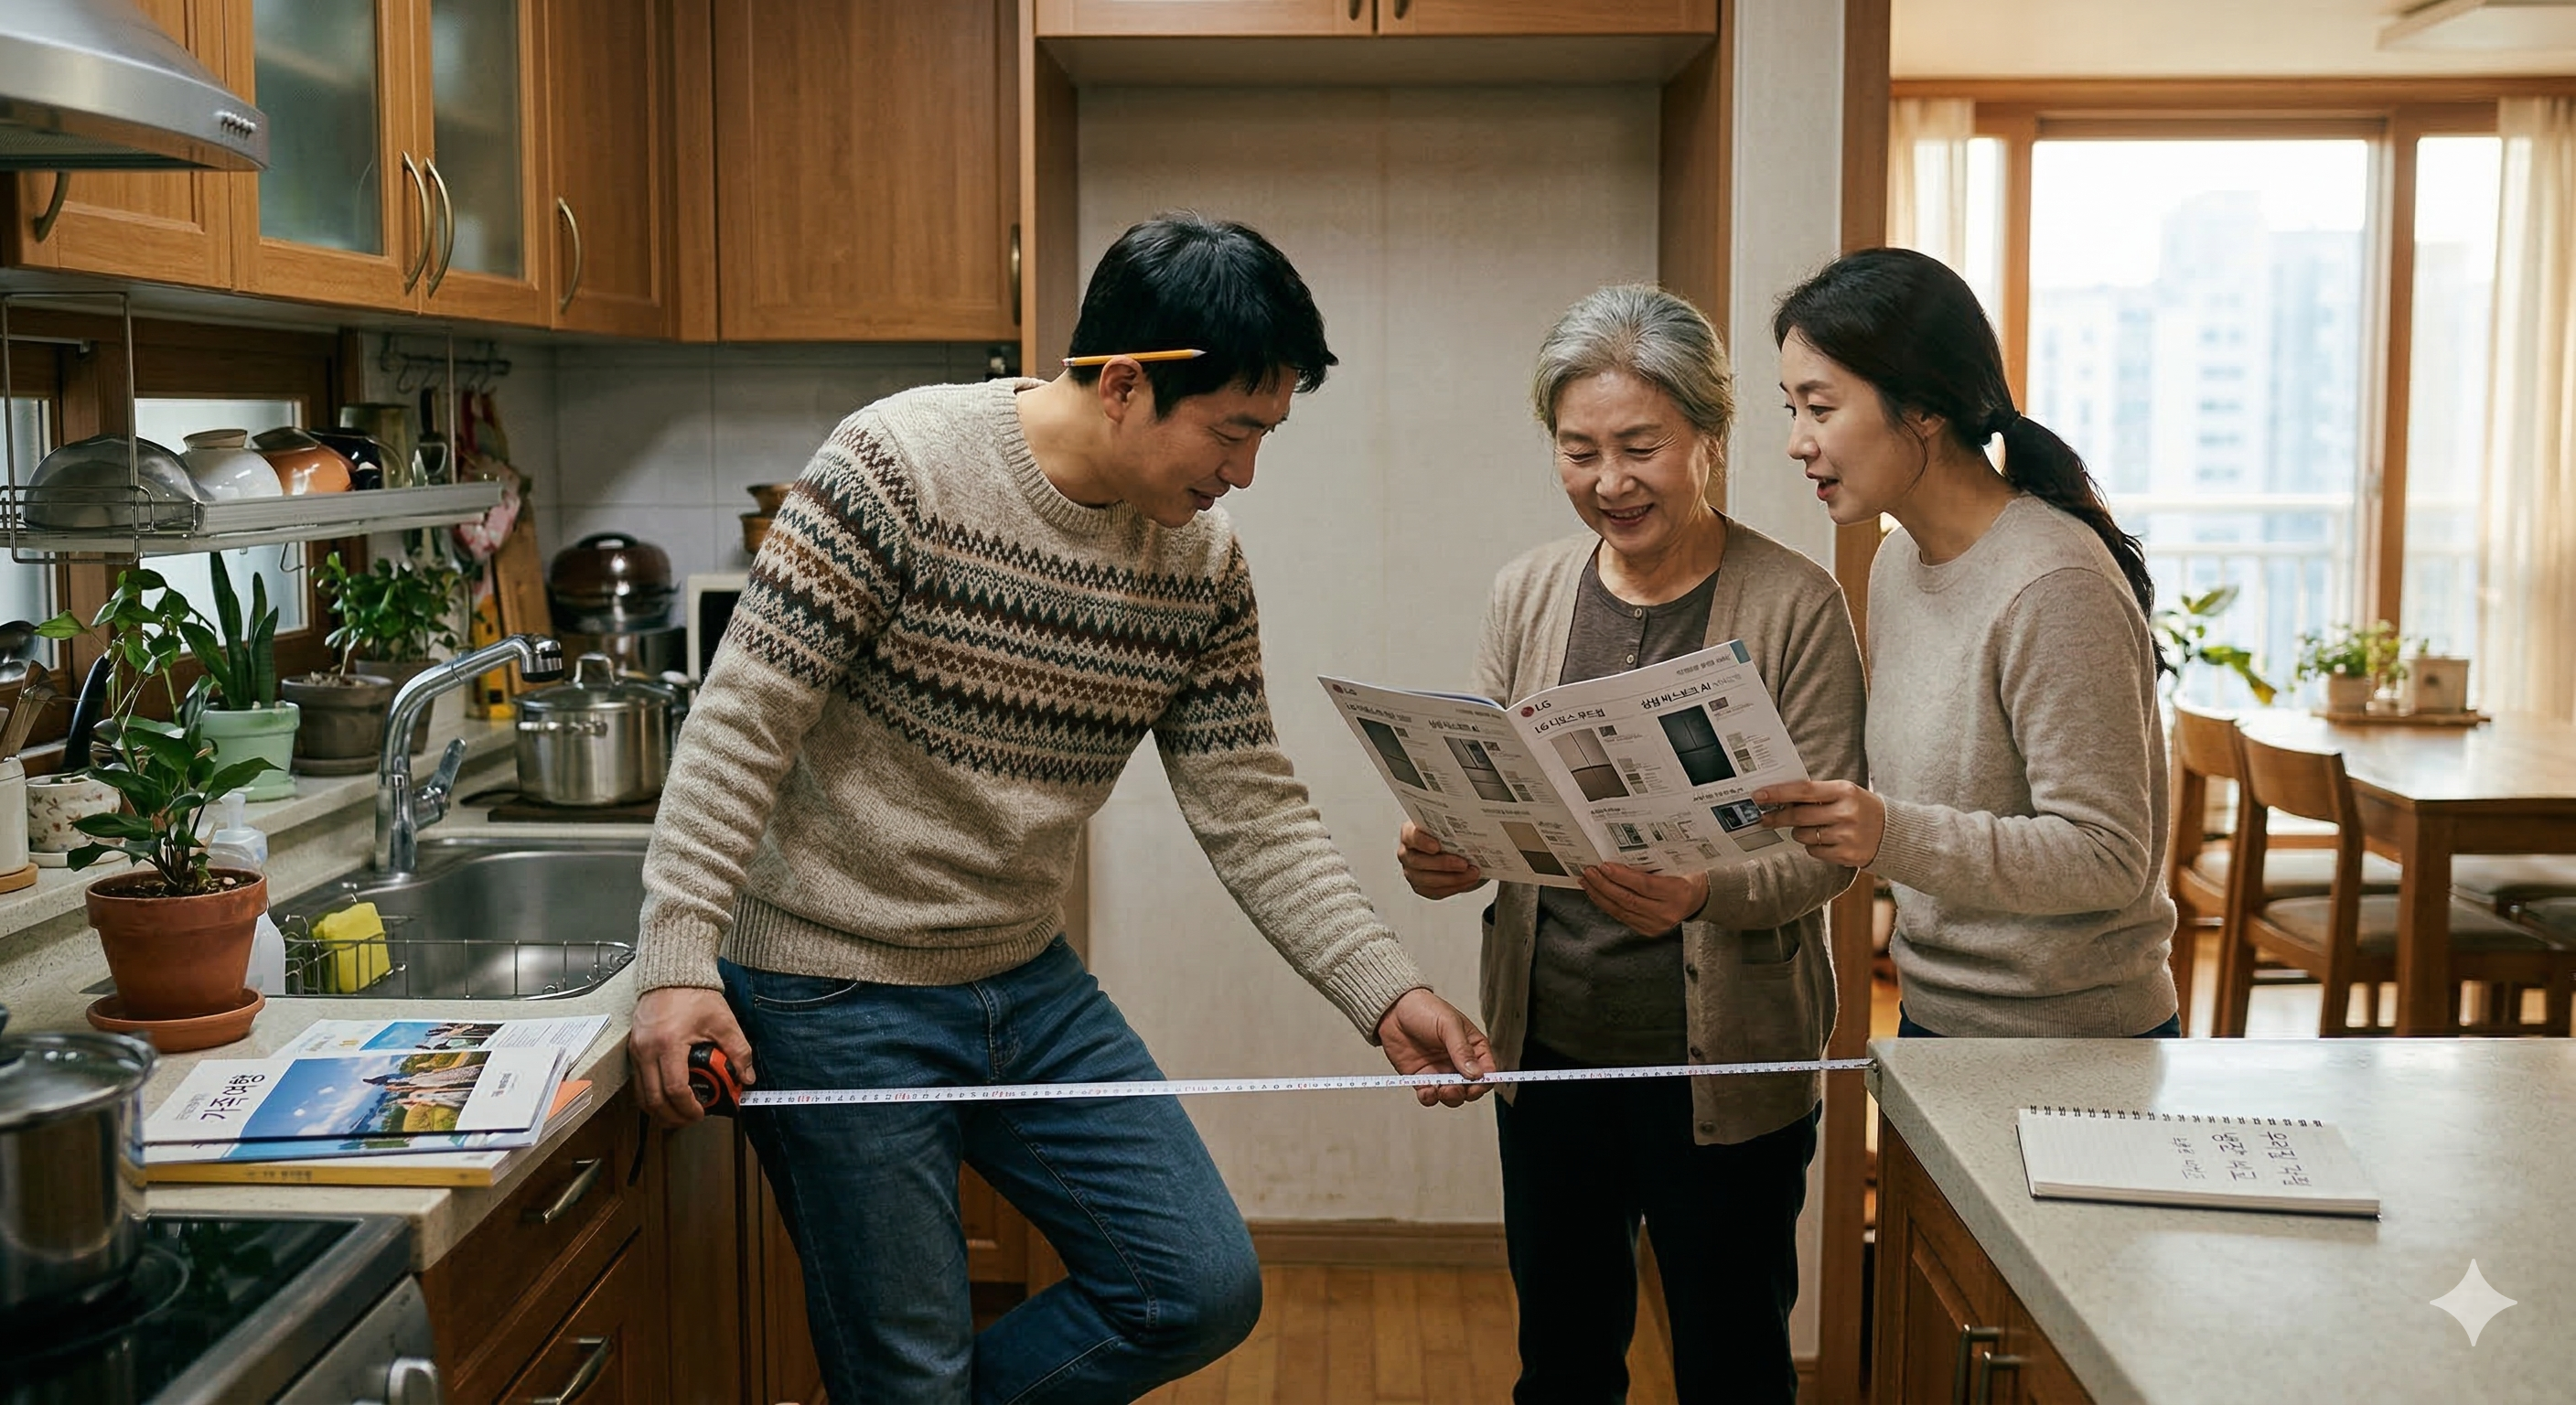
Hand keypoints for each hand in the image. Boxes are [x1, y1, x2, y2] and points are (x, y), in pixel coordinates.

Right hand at [630, 986, 756, 1126]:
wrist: (672, 974)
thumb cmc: (694, 994)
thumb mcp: (724, 1022)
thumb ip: (739, 1051)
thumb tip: (746, 1078)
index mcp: (669, 1043)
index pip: (675, 1088)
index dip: (688, 1108)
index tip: (701, 1113)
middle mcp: (647, 1049)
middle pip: (653, 1099)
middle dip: (672, 1117)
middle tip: (690, 1120)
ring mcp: (636, 1050)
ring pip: (641, 1095)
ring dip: (659, 1110)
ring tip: (679, 1113)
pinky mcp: (633, 1049)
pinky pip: (638, 1082)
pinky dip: (651, 1095)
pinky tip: (668, 1097)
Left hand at [1376, 987, 1491, 1106]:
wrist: (1393, 1010)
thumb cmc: (1424, 1008)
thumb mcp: (1448, 1024)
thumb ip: (1462, 1049)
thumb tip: (1475, 1073)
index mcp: (1472, 1046)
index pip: (1487, 1070)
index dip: (1485, 1080)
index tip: (1477, 1083)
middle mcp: (1459, 1062)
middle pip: (1472, 1088)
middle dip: (1466, 1092)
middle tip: (1455, 1087)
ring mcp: (1441, 1071)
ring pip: (1453, 1096)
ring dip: (1450, 1097)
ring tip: (1442, 1089)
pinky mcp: (1422, 1079)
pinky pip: (1430, 1096)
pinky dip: (1430, 1098)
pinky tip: (1427, 1091)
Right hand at [1397, 821, 1486, 899]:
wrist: (1447, 850)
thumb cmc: (1445, 835)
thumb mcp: (1447, 826)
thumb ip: (1452, 826)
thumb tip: (1473, 823)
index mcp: (1409, 833)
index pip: (1411, 836)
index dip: (1422, 842)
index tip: (1437, 846)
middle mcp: (1407, 853)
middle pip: (1418, 862)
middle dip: (1444, 864)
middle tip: (1464, 863)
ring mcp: (1412, 872)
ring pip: (1427, 880)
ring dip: (1453, 878)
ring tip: (1472, 873)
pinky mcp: (1421, 887)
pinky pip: (1436, 891)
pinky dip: (1454, 887)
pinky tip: (1467, 880)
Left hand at [1578, 862, 1708, 936]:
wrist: (1701, 899)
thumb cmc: (1688, 876)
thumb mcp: (1678, 865)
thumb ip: (1654, 863)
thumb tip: (1621, 854)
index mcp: (1678, 893)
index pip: (1644, 885)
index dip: (1622, 876)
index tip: (1604, 866)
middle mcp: (1667, 913)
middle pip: (1629, 899)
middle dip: (1604, 885)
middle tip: (1589, 871)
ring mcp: (1657, 925)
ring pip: (1621, 910)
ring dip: (1600, 895)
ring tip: (1587, 881)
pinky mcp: (1648, 930)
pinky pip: (1622, 917)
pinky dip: (1607, 905)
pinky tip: (1597, 894)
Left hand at [1753, 779, 1883, 867]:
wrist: (1893, 833)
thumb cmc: (1862, 808)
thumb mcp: (1845, 793)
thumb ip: (1817, 794)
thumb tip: (1780, 799)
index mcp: (1844, 791)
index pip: (1803, 791)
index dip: (1778, 793)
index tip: (1758, 795)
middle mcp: (1845, 812)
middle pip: (1798, 816)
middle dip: (1777, 818)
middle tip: (1764, 818)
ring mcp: (1846, 835)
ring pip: (1803, 835)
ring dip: (1799, 832)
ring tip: (1812, 828)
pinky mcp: (1846, 855)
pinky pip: (1814, 851)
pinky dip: (1813, 846)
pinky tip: (1825, 840)